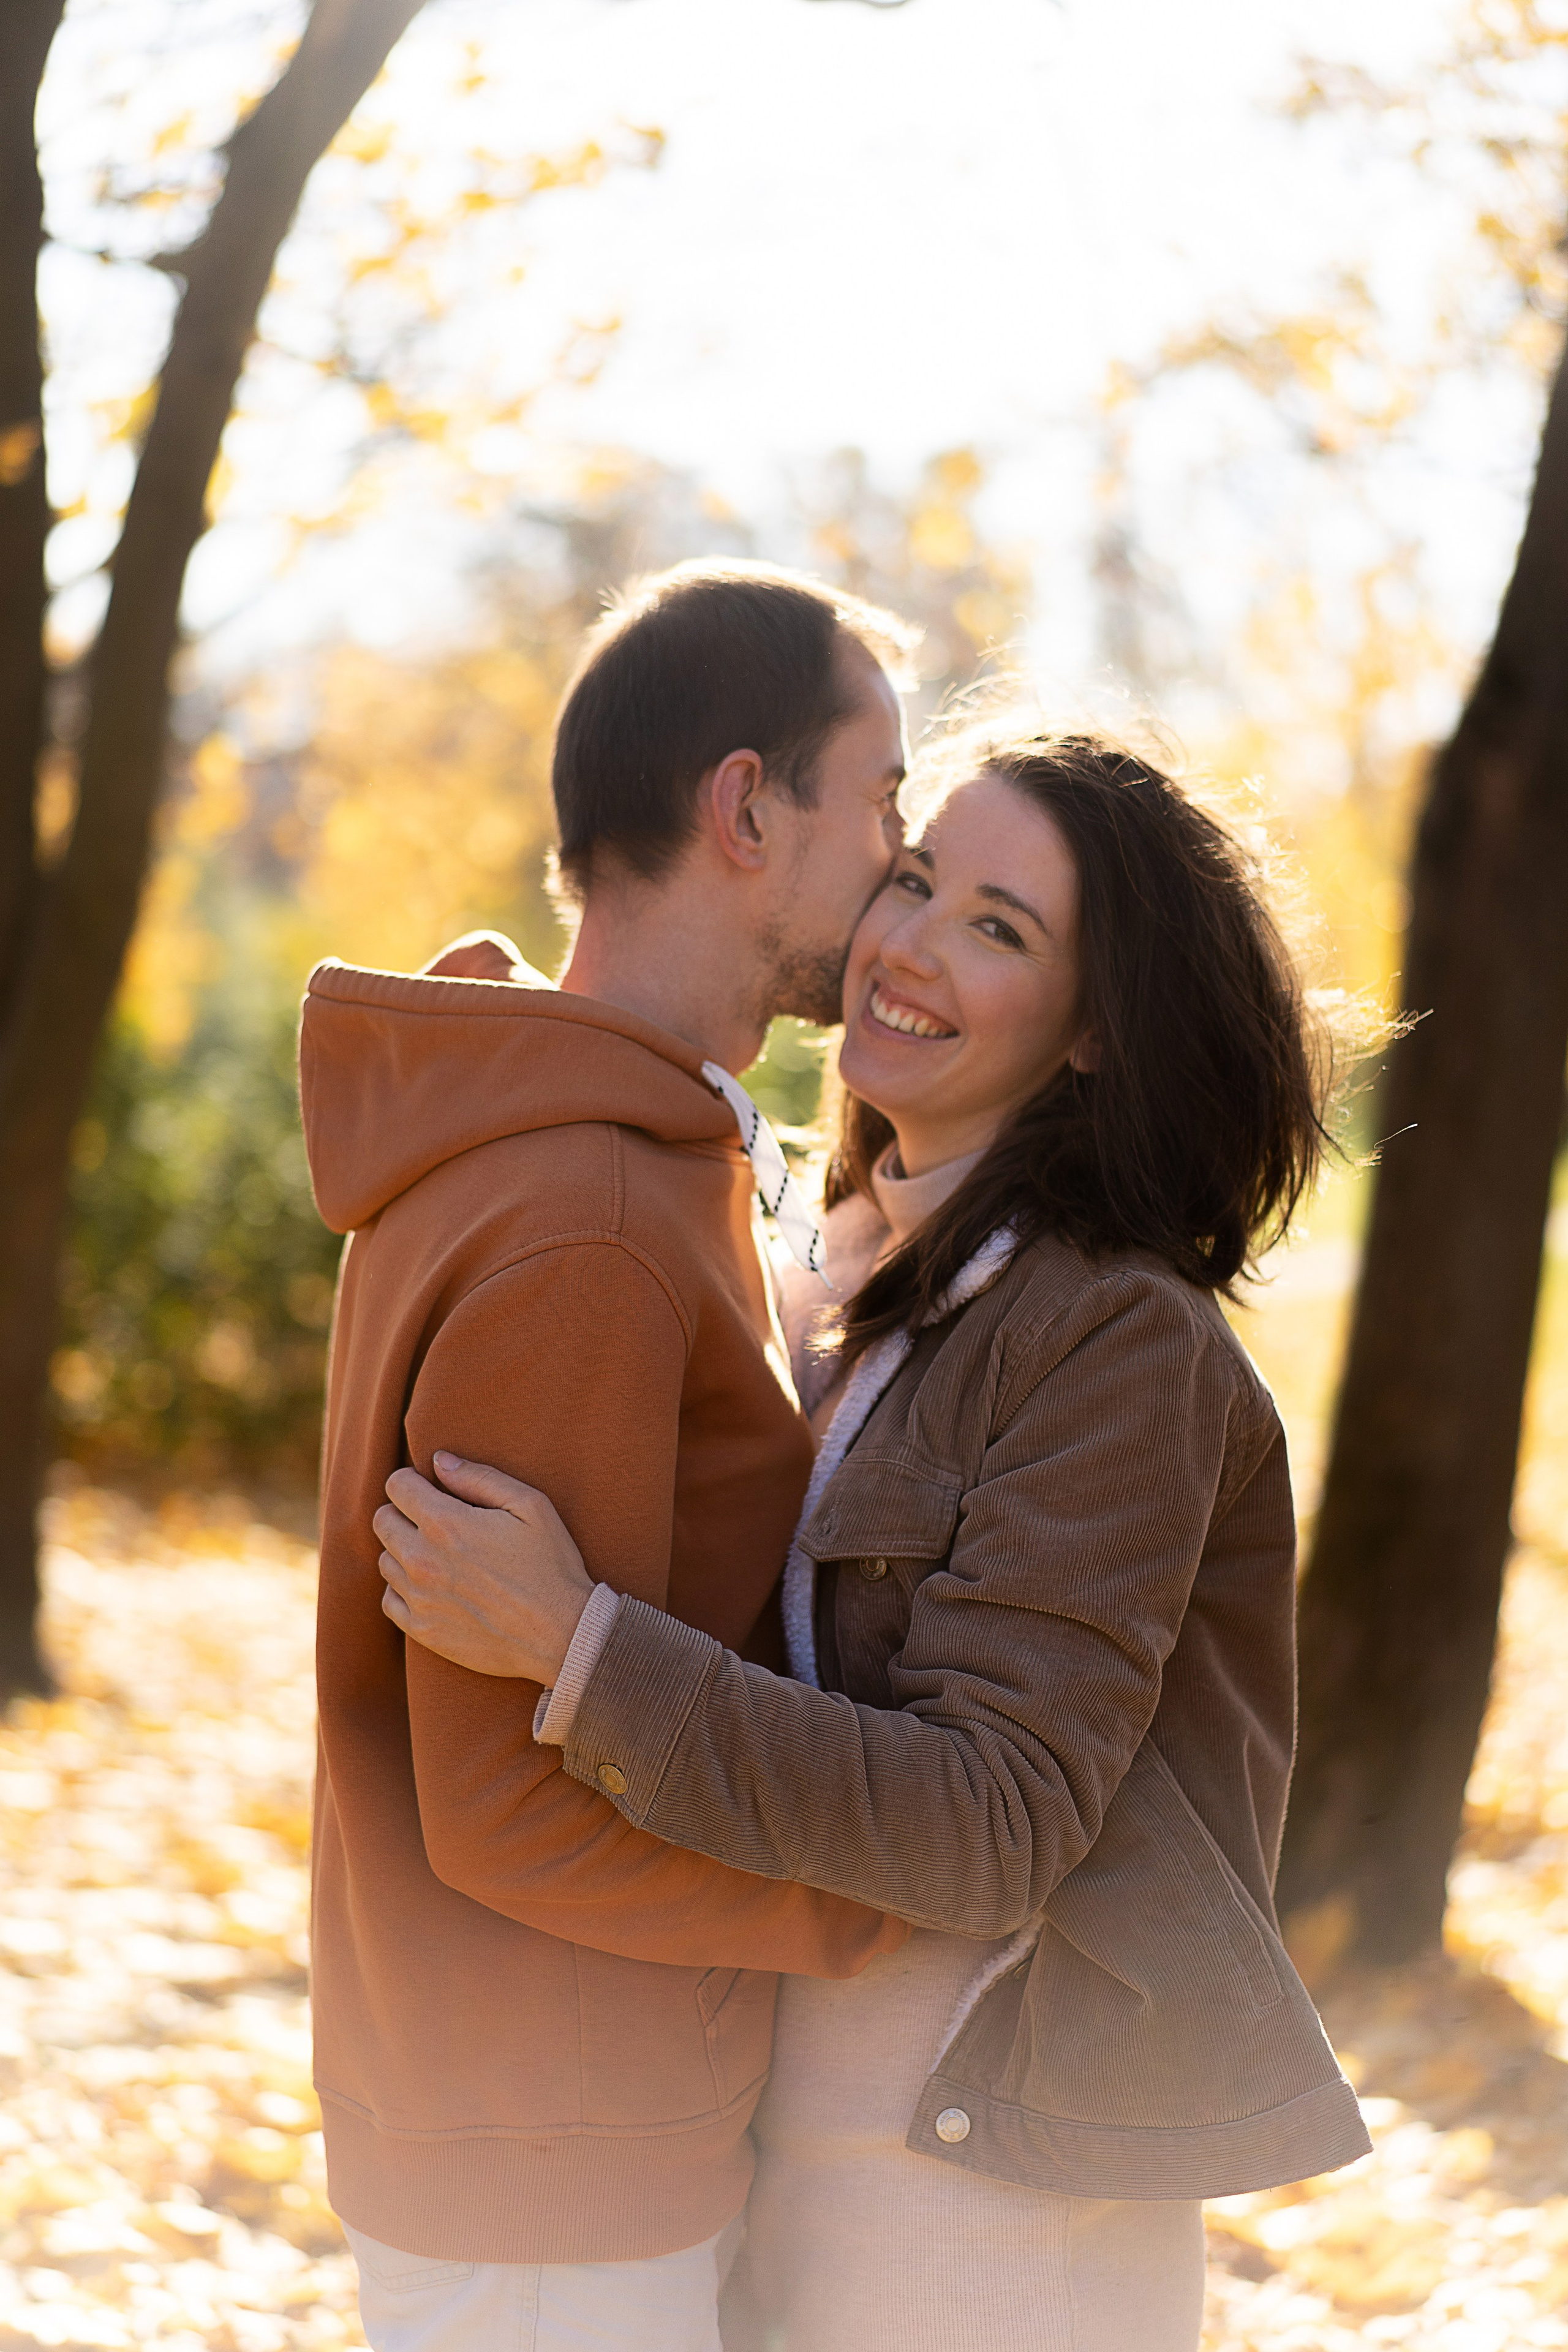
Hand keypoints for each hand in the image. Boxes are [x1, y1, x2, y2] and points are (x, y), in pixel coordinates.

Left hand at [373, 1453, 593, 1682]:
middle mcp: (422, 1560)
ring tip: (438, 1554)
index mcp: (445, 1524)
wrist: (563, 1634)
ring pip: (385, 1559)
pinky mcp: (422, 1630)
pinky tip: (432, 1586)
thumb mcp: (530, 1506)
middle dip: (403, 1512)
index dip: (413, 1480)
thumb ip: (480, 1478)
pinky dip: (403, 1589)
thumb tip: (439, 1461)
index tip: (430, 1488)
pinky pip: (389, 1599)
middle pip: (382, 1520)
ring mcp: (418, 1598)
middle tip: (433, 1519)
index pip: (396, 1486)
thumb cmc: (551, 1566)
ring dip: (403, 1550)